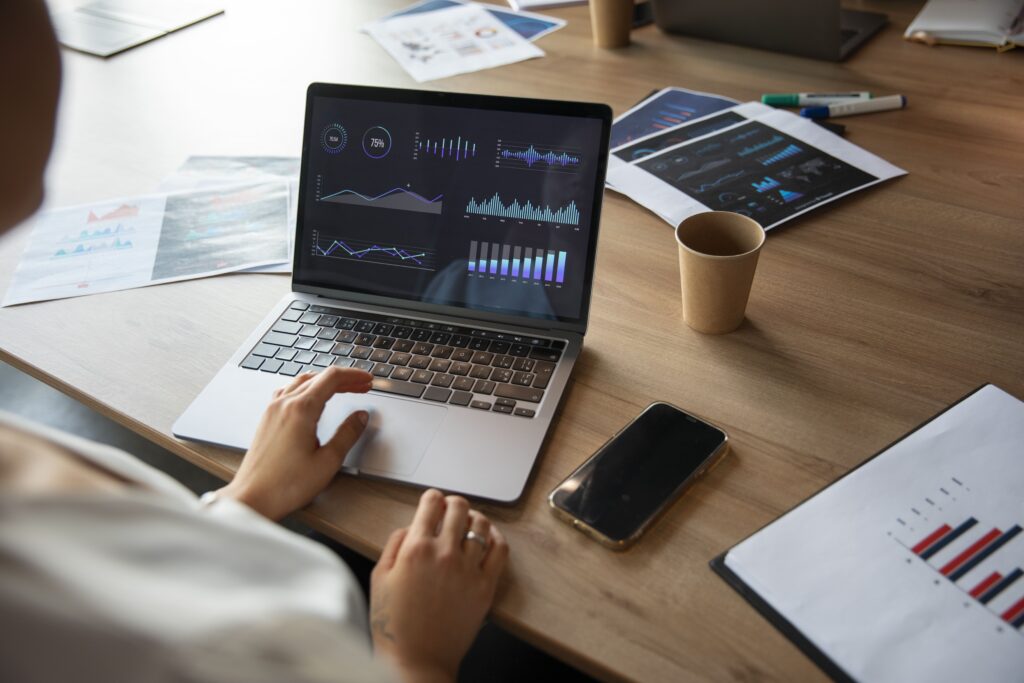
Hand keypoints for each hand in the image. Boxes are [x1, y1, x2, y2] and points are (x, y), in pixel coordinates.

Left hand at [217, 367, 372, 519]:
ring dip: (324, 381)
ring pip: (302, 381)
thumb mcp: (327, 461)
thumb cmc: (286, 485)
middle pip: (318, 377)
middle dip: (343, 379)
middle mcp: (284, 404)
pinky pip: (288, 391)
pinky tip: (312, 398)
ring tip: (342, 388)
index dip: (354, 376)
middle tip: (362, 385)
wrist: (252, 498)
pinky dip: (307, 387)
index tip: (368, 380)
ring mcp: (272, 410)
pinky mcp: (266, 419)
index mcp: (301, 410)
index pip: (332, 378)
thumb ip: (347, 434)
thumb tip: (361, 416)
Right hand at [370, 489, 508, 682]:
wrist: (416, 661)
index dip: (432, 498)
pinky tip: (489, 540)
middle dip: (454, 504)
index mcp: (416, 549)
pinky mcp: (486, 587)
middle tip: (450, 510)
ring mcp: (469, 569)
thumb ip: (394, 545)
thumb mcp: (379, 578)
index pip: (431, 503)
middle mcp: (445, 554)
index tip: (432, 502)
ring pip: (482, 524)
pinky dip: (496, 538)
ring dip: (474, 518)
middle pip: (459, 508)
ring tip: (469, 524)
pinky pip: (500, 550)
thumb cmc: (393, 625)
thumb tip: (410, 527)